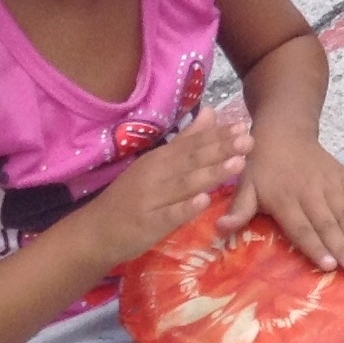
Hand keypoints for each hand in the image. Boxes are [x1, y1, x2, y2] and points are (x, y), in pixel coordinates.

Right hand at [82, 107, 250, 268]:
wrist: (95, 231)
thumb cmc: (130, 196)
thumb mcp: (155, 165)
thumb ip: (185, 140)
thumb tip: (210, 111)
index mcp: (158, 159)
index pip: (191, 144)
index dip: (217, 135)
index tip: (243, 126)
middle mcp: (154, 174)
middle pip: (191, 160)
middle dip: (221, 149)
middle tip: (249, 140)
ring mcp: (150, 199)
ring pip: (183, 185)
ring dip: (211, 173)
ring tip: (237, 164)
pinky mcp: (146, 224)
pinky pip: (168, 216)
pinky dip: (185, 208)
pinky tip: (204, 201)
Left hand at [216, 127, 343, 273]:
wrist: (284, 130)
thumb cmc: (261, 164)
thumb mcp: (244, 185)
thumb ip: (238, 209)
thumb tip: (221, 230)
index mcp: (284, 199)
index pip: (301, 227)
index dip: (314, 246)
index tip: (328, 265)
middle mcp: (310, 193)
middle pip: (327, 223)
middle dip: (343, 247)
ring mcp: (329, 184)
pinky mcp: (343, 176)